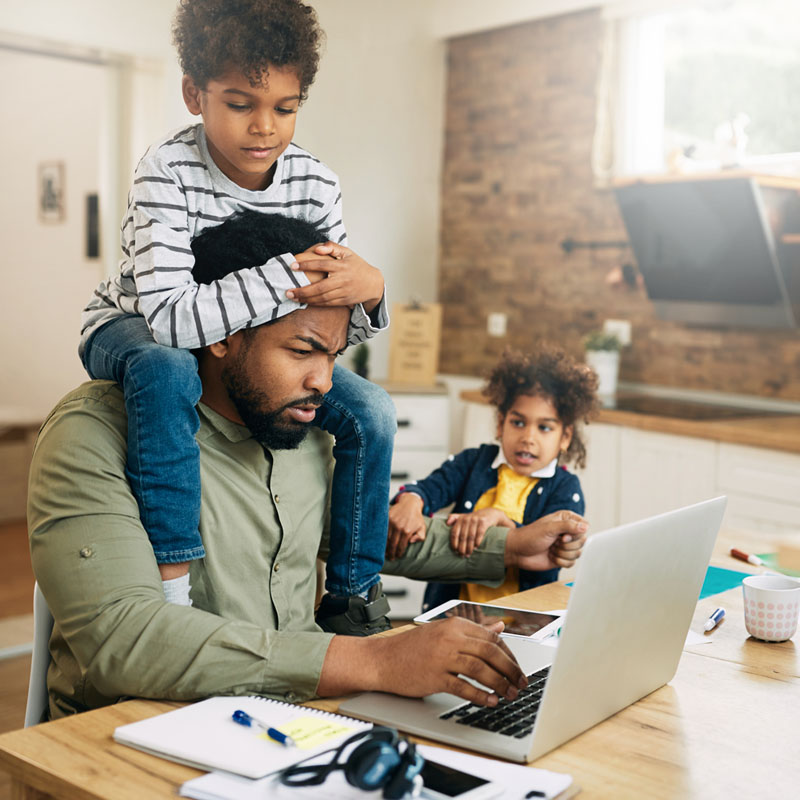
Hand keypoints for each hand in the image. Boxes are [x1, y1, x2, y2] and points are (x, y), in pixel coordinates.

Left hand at [287, 243, 384, 312]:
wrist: (373, 283)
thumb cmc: (357, 265)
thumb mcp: (347, 252)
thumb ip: (332, 246)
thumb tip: (316, 249)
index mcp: (342, 266)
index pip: (322, 264)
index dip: (307, 265)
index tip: (293, 266)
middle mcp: (343, 280)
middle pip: (320, 287)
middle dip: (303, 290)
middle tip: (288, 291)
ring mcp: (343, 292)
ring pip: (322, 297)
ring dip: (306, 299)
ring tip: (293, 297)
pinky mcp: (344, 301)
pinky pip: (327, 304)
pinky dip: (315, 304)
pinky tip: (304, 302)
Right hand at [373, 617, 526, 705]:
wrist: (382, 659)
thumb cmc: (412, 648)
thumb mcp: (443, 633)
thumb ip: (472, 632)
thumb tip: (500, 629)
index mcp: (454, 625)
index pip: (492, 638)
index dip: (509, 655)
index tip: (517, 668)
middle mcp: (450, 637)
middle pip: (490, 652)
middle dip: (510, 669)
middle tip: (521, 683)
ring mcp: (442, 656)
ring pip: (480, 669)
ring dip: (499, 683)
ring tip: (509, 694)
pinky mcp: (434, 676)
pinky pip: (463, 687)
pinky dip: (480, 695)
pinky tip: (490, 701)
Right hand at [386, 493, 426, 559]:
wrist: (410, 503)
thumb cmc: (416, 517)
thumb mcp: (422, 527)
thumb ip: (420, 537)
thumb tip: (410, 542)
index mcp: (407, 531)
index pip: (401, 546)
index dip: (398, 553)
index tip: (396, 557)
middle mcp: (399, 527)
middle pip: (392, 544)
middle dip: (391, 552)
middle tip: (390, 558)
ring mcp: (392, 522)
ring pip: (386, 538)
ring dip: (385, 546)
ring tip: (385, 552)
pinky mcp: (387, 518)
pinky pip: (383, 530)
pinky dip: (381, 537)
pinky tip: (381, 542)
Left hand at [447, 508, 514, 556]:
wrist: (490, 514)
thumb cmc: (474, 518)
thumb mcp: (464, 517)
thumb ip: (454, 518)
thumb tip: (447, 523)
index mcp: (460, 519)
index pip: (455, 532)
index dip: (454, 542)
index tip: (454, 550)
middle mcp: (467, 519)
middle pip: (462, 536)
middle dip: (462, 547)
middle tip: (461, 555)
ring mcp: (475, 520)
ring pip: (471, 536)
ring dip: (469, 547)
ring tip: (468, 554)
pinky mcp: (484, 522)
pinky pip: (480, 533)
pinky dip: (477, 541)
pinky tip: (476, 547)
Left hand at [504, 510, 587, 571]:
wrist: (518, 552)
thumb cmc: (530, 536)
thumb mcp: (549, 528)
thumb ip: (568, 526)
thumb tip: (586, 527)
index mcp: (565, 520)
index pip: (584, 526)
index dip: (576, 533)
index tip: (563, 535)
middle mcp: (567, 532)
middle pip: (582, 541)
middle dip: (567, 545)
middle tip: (554, 542)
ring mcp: (565, 546)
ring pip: (578, 553)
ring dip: (562, 553)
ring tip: (550, 548)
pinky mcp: (563, 558)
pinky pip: (572, 563)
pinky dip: (560, 561)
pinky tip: (551, 556)